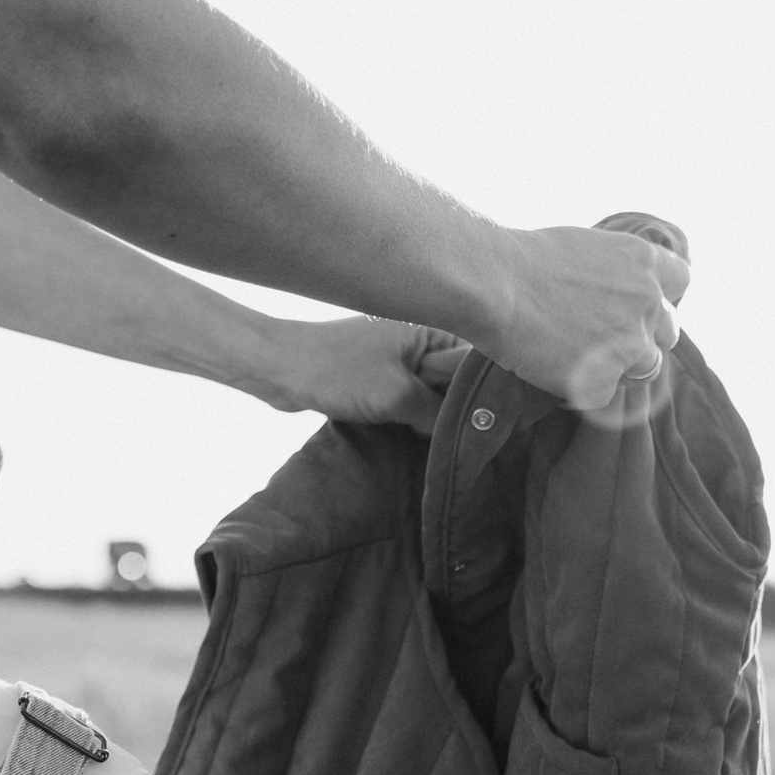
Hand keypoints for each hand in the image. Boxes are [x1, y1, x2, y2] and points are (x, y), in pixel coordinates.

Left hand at [259, 312, 468, 428]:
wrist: (279, 370)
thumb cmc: (337, 372)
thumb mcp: (397, 395)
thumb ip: (437, 413)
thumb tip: (464, 433)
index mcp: (429, 330)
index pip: (475, 363)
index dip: (484, 394)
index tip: (495, 425)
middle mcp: (418, 341)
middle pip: (454, 382)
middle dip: (457, 409)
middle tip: (472, 443)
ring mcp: (397, 361)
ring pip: (430, 396)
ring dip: (432, 418)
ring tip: (446, 443)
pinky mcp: (378, 380)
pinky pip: (408, 402)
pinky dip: (412, 418)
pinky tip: (419, 437)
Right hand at [493, 223, 689, 416]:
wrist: (496, 286)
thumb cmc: (524, 260)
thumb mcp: (584, 248)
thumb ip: (612, 272)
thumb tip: (612, 292)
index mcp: (643, 262)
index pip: (680, 280)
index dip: (660, 295)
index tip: (640, 305)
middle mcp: (648, 302)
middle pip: (668, 331)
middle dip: (642, 336)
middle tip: (603, 338)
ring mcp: (631, 345)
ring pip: (646, 368)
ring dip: (618, 366)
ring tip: (576, 357)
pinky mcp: (605, 381)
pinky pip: (604, 394)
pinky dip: (581, 388)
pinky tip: (551, 371)